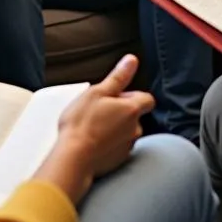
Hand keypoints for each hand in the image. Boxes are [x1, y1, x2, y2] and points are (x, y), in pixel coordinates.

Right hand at [38, 55, 154, 202]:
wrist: (74, 160)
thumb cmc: (82, 124)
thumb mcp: (97, 92)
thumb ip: (118, 77)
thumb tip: (132, 60)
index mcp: (132, 110)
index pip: (147, 99)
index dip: (132, 95)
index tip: (116, 96)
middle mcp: (135, 129)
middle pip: (135, 115)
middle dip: (121, 112)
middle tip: (99, 110)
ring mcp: (128, 147)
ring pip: (126, 131)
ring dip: (114, 128)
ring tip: (93, 127)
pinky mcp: (119, 161)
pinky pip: (118, 147)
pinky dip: (109, 143)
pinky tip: (93, 142)